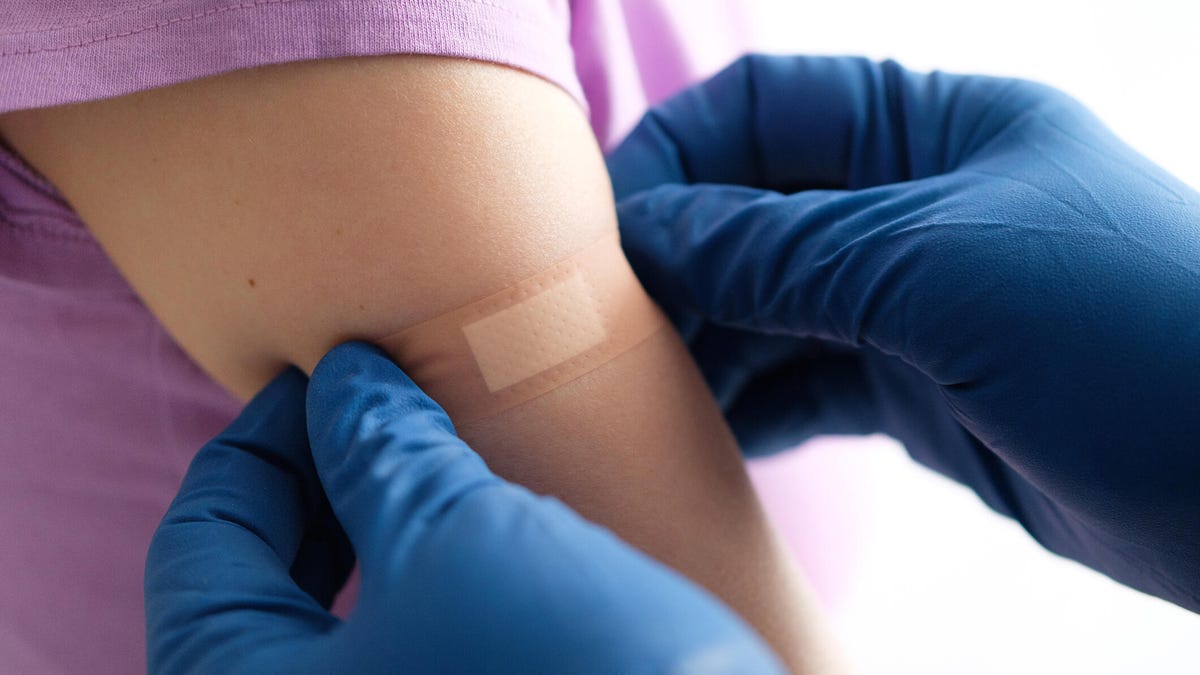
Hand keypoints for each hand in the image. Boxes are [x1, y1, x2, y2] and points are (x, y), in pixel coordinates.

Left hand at [145, 342, 783, 673]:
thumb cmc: (576, 670)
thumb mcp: (461, 537)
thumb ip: (380, 448)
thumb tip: (344, 380)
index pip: (204, 540)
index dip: (261, 434)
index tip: (331, 369)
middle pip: (257, 580)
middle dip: (316, 476)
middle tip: (380, 401)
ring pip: (332, 612)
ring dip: (370, 519)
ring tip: (431, 445)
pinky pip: (397, 641)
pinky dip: (417, 572)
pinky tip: (479, 517)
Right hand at [609, 55, 1199, 611]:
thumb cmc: (1142, 336)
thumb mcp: (945, 269)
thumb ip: (788, 251)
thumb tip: (655, 234)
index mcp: (935, 131)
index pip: (769, 110)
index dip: (678, 156)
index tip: (608, 232)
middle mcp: (915, 209)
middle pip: (756, 212)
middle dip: (677, 260)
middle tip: (610, 328)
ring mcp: (914, 306)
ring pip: (770, 306)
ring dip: (703, 340)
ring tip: (643, 390)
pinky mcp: (918, 394)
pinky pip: (806, 384)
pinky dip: (749, 404)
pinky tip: (705, 431)